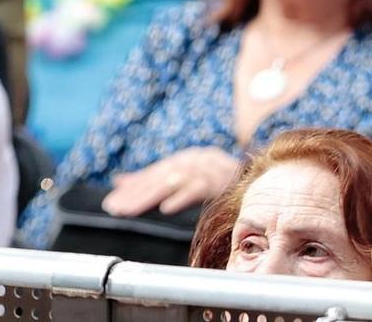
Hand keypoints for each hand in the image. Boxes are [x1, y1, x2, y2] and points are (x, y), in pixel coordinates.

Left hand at [103, 147, 240, 216]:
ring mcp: (202, 170)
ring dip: (148, 197)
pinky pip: (196, 189)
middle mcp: (188, 163)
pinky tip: (165, 209)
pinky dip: (180, 198)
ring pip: (169, 183)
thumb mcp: (184, 171)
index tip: (111, 204)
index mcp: (179, 161)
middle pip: (156, 180)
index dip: (130, 190)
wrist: (260, 169)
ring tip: (129, 210)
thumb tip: (117, 181)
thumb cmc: (218, 173)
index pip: (150, 176)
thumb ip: (152, 177)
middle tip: (114, 209)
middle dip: (133, 195)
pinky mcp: (217, 181)